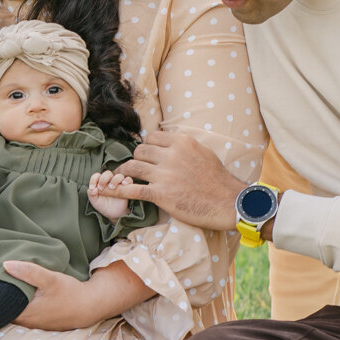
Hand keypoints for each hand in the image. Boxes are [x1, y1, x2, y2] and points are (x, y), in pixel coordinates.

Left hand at [2, 260, 151, 329]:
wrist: (89, 306)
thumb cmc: (70, 293)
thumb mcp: (50, 279)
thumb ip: (28, 272)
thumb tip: (5, 264)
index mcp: (24, 313)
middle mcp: (25, 322)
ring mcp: (31, 323)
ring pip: (6, 314)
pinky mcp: (36, 320)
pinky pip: (15, 314)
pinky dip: (5, 307)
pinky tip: (2, 299)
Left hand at [87, 169, 129, 220]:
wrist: (113, 214)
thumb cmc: (103, 206)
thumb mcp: (95, 201)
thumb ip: (91, 194)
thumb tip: (93, 189)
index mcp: (100, 182)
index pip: (97, 176)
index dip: (94, 179)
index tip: (92, 188)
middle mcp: (109, 181)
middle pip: (108, 173)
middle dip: (104, 179)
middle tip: (101, 188)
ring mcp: (118, 183)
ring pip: (119, 176)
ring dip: (115, 180)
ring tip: (112, 187)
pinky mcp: (126, 187)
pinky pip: (129, 180)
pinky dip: (127, 180)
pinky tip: (124, 184)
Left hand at [109, 128, 243, 229]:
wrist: (227, 202)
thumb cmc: (218, 179)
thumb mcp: (203, 152)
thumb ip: (184, 146)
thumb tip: (171, 142)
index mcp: (182, 142)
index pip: (152, 137)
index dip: (147, 146)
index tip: (146, 155)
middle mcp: (171, 155)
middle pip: (140, 150)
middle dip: (136, 158)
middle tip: (136, 167)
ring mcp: (165, 175)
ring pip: (133, 166)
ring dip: (124, 172)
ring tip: (119, 177)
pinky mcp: (161, 194)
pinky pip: (133, 189)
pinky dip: (120, 190)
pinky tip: (112, 191)